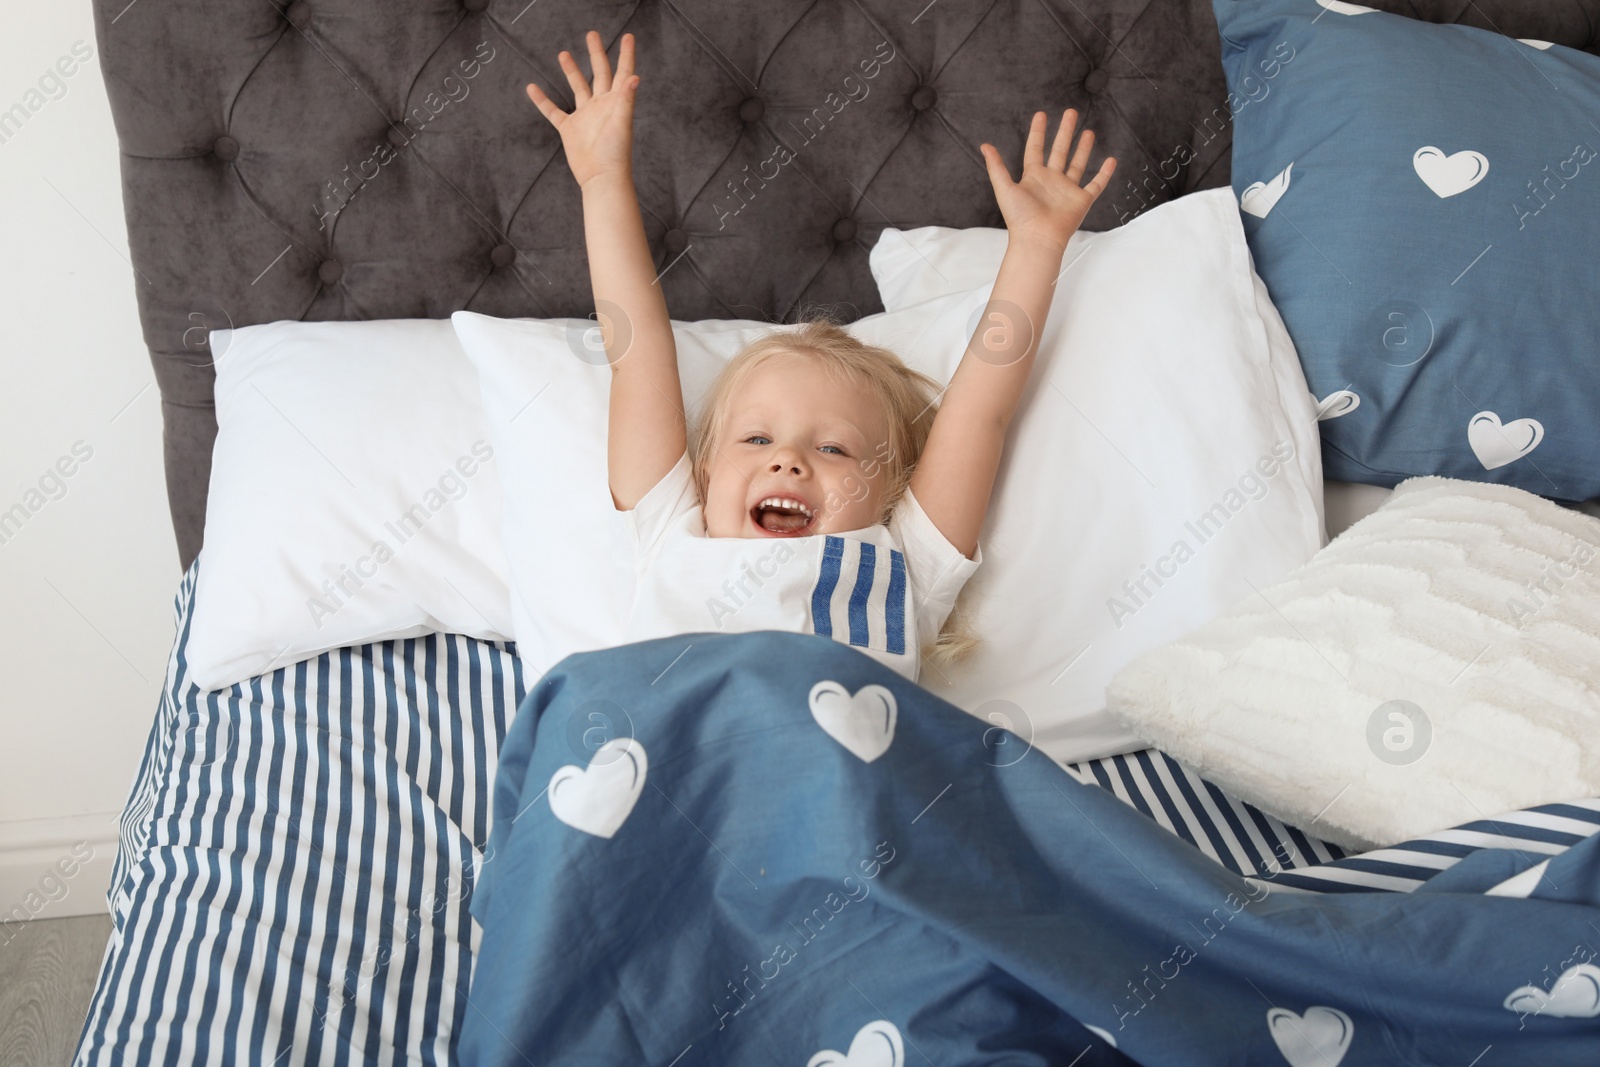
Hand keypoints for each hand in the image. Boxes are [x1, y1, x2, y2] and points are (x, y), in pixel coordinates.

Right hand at [525, 31, 638, 189]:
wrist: (601, 178)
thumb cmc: (616, 153)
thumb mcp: (622, 122)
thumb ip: (626, 99)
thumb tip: (635, 77)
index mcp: (616, 102)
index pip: (622, 72)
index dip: (626, 55)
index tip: (628, 37)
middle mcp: (601, 105)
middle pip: (599, 73)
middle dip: (596, 53)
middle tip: (591, 34)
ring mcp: (584, 116)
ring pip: (577, 87)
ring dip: (571, 70)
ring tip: (563, 53)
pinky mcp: (570, 129)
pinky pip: (553, 111)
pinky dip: (542, 100)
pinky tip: (531, 88)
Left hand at [980, 110, 1115, 252]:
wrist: (1037, 239)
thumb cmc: (1019, 217)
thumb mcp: (1004, 188)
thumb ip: (996, 167)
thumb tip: (984, 145)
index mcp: (1033, 177)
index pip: (1035, 149)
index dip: (1038, 132)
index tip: (1041, 114)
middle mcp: (1051, 181)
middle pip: (1059, 151)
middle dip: (1065, 132)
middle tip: (1071, 112)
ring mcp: (1067, 190)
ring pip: (1077, 164)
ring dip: (1083, 148)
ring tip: (1088, 132)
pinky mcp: (1081, 200)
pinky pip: (1096, 185)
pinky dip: (1104, 173)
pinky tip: (1111, 160)